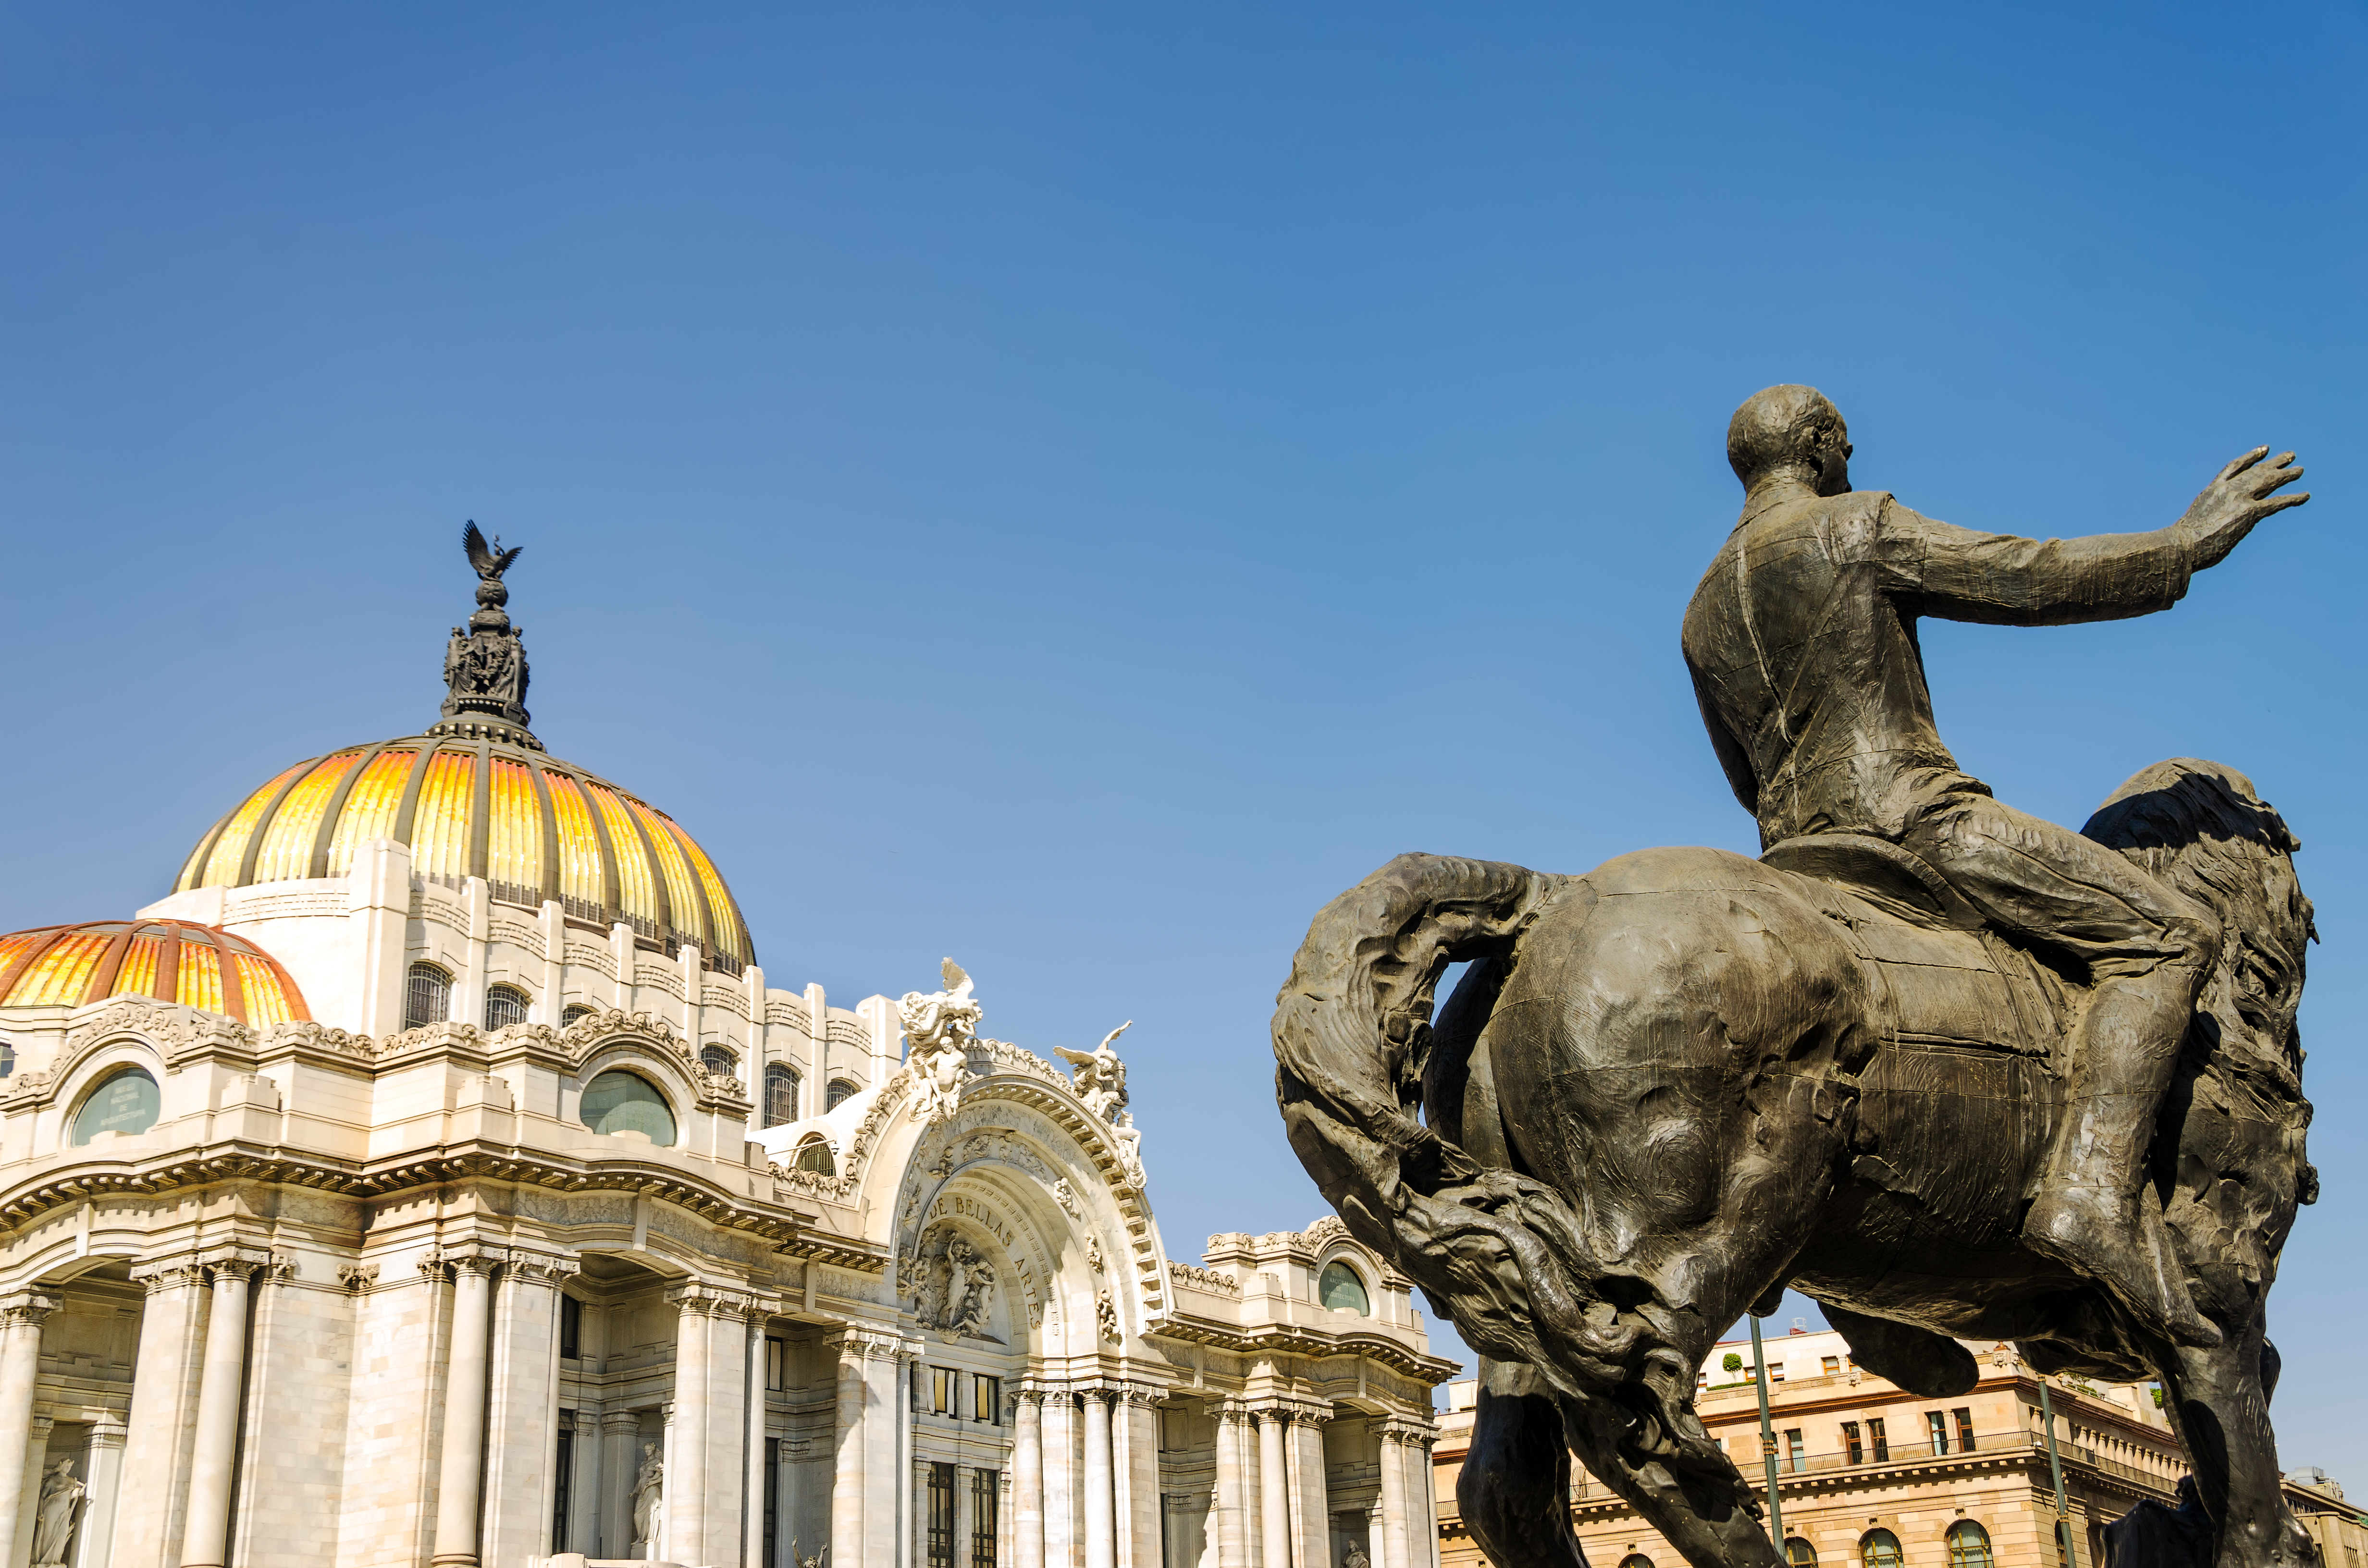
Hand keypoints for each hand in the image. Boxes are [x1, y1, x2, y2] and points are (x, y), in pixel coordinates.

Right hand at [2177, 447, 2306, 568]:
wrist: (2182, 545)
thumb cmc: (2181, 542)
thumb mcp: (2192, 523)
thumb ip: (2205, 520)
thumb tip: (2205, 532)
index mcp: (2211, 490)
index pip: (2234, 467)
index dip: (2251, 457)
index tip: (2265, 449)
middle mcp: (2227, 490)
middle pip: (2256, 471)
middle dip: (2274, 463)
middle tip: (2291, 455)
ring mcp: (2238, 499)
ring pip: (2268, 481)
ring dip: (2287, 474)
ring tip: (2300, 470)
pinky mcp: (2249, 512)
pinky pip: (2276, 502)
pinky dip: (2293, 498)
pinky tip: (2305, 496)